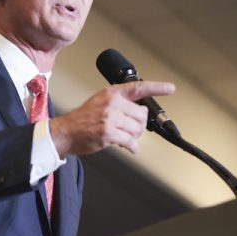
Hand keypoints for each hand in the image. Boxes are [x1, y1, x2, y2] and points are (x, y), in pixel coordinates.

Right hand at [49, 81, 175, 155]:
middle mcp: (112, 103)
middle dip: (139, 126)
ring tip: (125, 138)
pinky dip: (132, 147)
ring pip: (137, 129)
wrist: (65, 132)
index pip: (138, 88)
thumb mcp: (100, 101)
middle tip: (131, 130)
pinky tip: (129, 147)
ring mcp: (110, 118)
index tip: (170, 88)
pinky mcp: (108, 133)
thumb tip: (139, 113)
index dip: (157, 87)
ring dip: (134, 137)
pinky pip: (130, 142)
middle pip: (142, 115)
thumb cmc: (83, 119)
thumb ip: (119, 103)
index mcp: (111, 93)